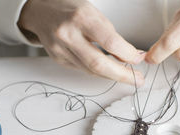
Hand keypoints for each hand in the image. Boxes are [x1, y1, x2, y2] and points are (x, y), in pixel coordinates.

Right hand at [18, 0, 144, 84]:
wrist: (41, 11)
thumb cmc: (70, 9)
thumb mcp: (94, 13)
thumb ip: (110, 34)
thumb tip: (130, 56)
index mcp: (81, 18)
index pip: (110, 42)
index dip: (128, 54)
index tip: (139, 58)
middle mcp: (68, 34)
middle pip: (98, 63)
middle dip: (121, 75)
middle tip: (137, 79)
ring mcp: (60, 48)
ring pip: (91, 70)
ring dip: (112, 75)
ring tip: (127, 76)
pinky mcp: (58, 58)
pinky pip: (82, 70)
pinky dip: (98, 72)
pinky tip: (108, 70)